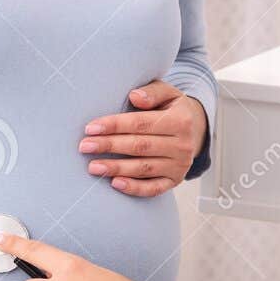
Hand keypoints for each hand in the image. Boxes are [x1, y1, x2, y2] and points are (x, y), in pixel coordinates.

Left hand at [79, 78, 208, 196]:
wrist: (195, 130)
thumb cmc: (172, 108)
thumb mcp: (167, 93)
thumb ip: (152, 92)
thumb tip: (134, 97)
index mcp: (180, 121)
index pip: (141, 123)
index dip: (114, 125)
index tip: (91, 128)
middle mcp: (182, 145)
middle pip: (140, 146)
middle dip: (110, 146)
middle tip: (84, 146)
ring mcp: (180, 166)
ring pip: (143, 168)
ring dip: (116, 168)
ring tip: (93, 166)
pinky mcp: (175, 181)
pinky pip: (153, 188)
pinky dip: (134, 188)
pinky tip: (115, 183)